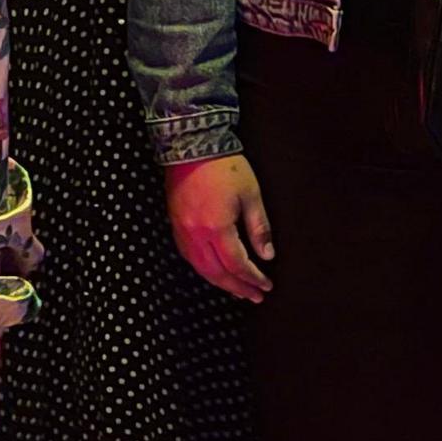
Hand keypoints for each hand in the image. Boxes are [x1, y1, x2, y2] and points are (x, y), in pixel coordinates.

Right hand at [163, 153, 273, 301]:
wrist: (193, 144)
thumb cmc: (224, 166)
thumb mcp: (251, 195)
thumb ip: (259, 228)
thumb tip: (267, 255)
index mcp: (216, 227)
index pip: (237, 264)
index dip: (253, 278)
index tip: (266, 285)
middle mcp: (195, 233)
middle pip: (216, 273)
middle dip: (237, 287)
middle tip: (253, 296)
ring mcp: (182, 229)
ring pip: (199, 267)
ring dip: (219, 281)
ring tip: (236, 289)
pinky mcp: (174, 223)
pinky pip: (188, 255)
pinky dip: (202, 268)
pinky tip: (212, 270)